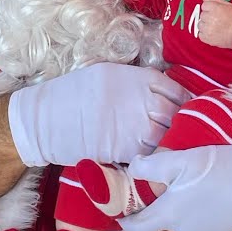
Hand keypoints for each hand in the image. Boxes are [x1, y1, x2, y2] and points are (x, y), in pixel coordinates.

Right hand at [7, 63, 189, 166]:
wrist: (43, 119)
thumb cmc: (71, 94)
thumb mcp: (104, 74)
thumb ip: (133, 81)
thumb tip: (159, 93)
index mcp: (132, 77)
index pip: (172, 88)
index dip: (184, 99)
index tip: (188, 108)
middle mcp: (135, 98)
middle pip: (172, 113)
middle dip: (180, 122)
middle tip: (184, 130)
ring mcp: (129, 124)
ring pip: (163, 135)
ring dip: (169, 141)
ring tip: (172, 146)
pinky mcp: (120, 149)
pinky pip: (147, 153)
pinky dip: (153, 155)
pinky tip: (154, 156)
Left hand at [119, 143, 231, 230]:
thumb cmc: (219, 169)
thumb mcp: (179, 160)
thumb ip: (150, 167)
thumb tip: (132, 169)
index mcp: (169, 215)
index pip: (138, 226)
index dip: (126, 221)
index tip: (119, 214)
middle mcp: (185, 230)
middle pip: (161, 221)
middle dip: (156, 207)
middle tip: (155, 186)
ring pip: (183, 219)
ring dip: (179, 206)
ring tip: (185, 184)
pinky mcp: (225, 229)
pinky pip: (202, 219)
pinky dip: (198, 208)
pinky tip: (208, 191)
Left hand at [198, 0, 231, 51]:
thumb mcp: (229, 5)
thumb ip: (215, 0)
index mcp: (214, 8)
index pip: (204, 5)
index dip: (210, 8)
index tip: (215, 12)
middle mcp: (209, 17)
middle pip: (202, 15)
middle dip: (208, 17)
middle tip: (217, 20)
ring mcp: (207, 28)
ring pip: (200, 24)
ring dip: (206, 25)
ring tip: (216, 27)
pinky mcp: (206, 38)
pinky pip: (200, 34)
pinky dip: (205, 34)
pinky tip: (213, 33)